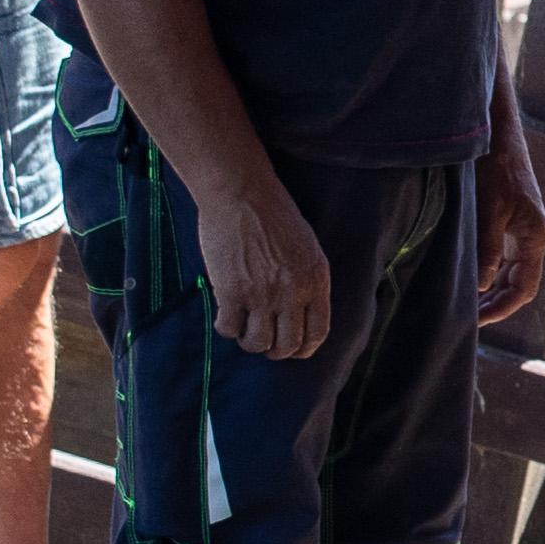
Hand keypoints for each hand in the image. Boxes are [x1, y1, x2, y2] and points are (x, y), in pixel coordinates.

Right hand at [199, 168, 336, 362]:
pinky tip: (226, 313)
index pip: (318, 333)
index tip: (294, 350)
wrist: (241, 193)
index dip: (304, 348)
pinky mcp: (232, 291)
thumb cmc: (273, 215)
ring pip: (258, 343)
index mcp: (316, 280)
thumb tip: (298, 315)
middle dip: (275, 350)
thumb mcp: (307, 248)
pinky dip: (226, 327)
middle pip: (287, 345)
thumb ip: (307, 281)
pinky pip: (229, 329)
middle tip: (264, 340)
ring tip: (244, 326)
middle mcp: (293, 292)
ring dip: (250, 341)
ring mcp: (262, 294)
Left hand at [471, 134, 544, 324]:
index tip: (476, 321)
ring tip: (464, 303)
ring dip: (489, 289)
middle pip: (517, 284)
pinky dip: (487, 271)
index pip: (523, 288)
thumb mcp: (489, 211)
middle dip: (494, 303)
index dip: (502, 309)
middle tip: (465, 318)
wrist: (497, 133)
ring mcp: (520, 229)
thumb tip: (481, 286)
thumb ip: (488, 250)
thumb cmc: (496, 168)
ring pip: (508, 272)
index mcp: (534, 238)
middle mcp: (531, 238)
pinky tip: (467, 277)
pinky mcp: (508, 221)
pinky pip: (500, 257)